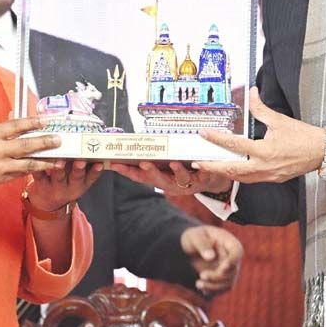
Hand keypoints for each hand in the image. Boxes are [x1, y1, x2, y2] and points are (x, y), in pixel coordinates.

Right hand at [0, 115, 63, 196]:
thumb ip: (1, 128)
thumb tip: (15, 115)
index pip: (15, 125)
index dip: (32, 122)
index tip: (46, 119)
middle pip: (25, 145)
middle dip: (44, 142)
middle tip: (59, 139)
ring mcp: (1, 166)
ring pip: (28, 163)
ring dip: (46, 161)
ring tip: (60, 159)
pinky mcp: (3, 179)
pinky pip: (23, 173)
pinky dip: (36, 170)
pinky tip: (47, 168)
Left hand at [26, 160, 103, 211]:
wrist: (47, 202)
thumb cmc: (65, 184)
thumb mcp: (80, 180)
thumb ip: (88, 166)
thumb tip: (94, 145)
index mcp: (82, 183)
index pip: (92, 176)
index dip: (96, 170)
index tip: (99, 163)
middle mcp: (70, 186)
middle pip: (76, 176)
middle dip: (79, 168)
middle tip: (81, 160)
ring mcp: (56, 186)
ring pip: (59, 176)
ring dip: (60, 167)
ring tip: (61, 159)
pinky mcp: (41, 183)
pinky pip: (40, 174)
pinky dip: (39, 167)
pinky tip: (39, 158)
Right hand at [108, 160, 230, 195]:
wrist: (210, 179)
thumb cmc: (185, 170)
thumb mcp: (167, 164)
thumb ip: (154, 157)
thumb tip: (138, 142)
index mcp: (160, 179)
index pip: (141, 177)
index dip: (128, 172)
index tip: (115, 165)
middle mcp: (171, 184)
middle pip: (158, 180)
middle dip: (150, 172)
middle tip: (142, 163)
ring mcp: (187, 183)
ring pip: (180, 179)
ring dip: (176, 171)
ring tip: (173, 163)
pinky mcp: (202, 179)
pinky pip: (201, 174)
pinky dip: (199, 168)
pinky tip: (196, 162)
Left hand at [180, 225, 242, 294]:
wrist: (190, 248)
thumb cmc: (194, 238)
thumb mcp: (194, 237)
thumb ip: (202, 244)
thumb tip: (210, 257)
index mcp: (228, 242)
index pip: (237, 252)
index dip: (233, 261)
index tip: (222, 268)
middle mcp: (232, 257)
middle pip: (233, 271)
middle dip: (218, 276)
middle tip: (201, 275)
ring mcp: (229, 269)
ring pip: (229, 283)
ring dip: (214, 287)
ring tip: (198, 284)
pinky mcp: (223, 279)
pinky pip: (222, 289)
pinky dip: (213, 291)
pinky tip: (202, 289)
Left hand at [194, 87, 324, 182]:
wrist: (322, 152)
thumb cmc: (303, 136)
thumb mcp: (279, 119)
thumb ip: (260, 108)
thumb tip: (252, 92)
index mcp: (264, 151)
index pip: (234, 145)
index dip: (216, 139)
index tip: (204, 134)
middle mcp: (264, 167)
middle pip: (231, 169)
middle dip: (212, 167)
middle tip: (197, 163)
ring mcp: (268, 175)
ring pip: (240, 178)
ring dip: (224, 172)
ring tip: (210, 167)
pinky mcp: (273, 179)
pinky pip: (250, 179)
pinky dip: (238, 175)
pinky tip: (231, 169)